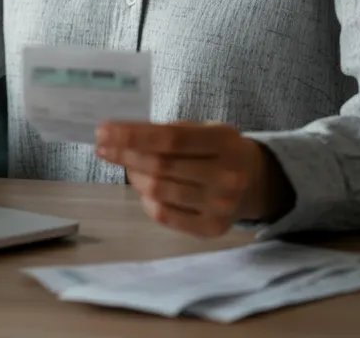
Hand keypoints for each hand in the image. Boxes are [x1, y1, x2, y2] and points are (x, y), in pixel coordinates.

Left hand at [94, 120, 294, 237]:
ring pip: (159, 192)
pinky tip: (143, 188)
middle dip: (124, 155)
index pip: (169, 139)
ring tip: (127, 166)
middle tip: (104, 148)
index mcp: (224, 142)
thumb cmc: (220, 150)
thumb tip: (119, 134)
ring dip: (133, 176)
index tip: (102, 131)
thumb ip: (169, 131)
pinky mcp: (212, 229)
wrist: (257, 182)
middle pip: (160, 166)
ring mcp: (220, 206)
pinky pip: (164, 215)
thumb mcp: (205, 129)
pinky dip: (145, 199)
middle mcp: (226, 176)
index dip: (131, 135)